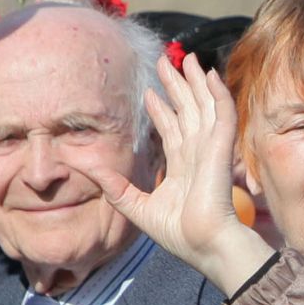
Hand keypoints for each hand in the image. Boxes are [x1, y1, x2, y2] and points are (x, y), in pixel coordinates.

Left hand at [90, 53, 272, 292]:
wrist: (204, 244)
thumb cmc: (178, 234)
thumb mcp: (135, 206)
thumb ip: (112, 186)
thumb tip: (81, 166)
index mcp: (182, 168)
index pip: (173, 130)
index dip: (162, 109)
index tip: (150, 92)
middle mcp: (198, 154)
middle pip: (188, 112)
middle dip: (178, 87)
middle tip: (166, 62)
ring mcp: (211, 150)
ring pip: (205, 107)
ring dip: (198, 83)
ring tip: (189, 60)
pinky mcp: (222, 149)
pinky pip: (223, 114)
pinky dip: (219, 94)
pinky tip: (211, 75)